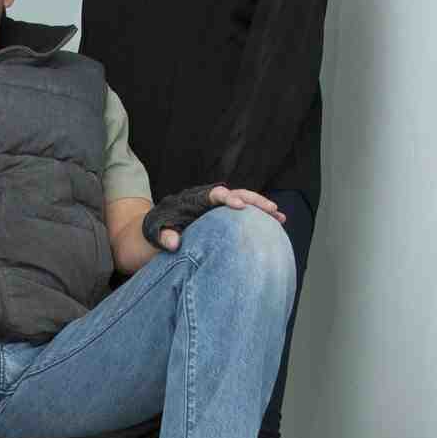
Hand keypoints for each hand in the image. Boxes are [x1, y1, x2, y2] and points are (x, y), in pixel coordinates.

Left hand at [143, 182, 285, 249]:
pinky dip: (259, 219)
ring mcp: (220, 208)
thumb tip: (174, 243)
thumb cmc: (158, 227)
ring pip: (245, 203)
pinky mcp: (224, 217)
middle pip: (237, 194)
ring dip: (262, 209)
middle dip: (254, 201)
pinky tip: (276, 225)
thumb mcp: (156, 231)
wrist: (159, 226)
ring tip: (280, 217)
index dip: (228, 198)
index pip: (215, 194)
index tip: (239, 206)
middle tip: (272, 209)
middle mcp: (212, 200)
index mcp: (196, 200)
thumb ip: (164, 236)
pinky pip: (245, 215)